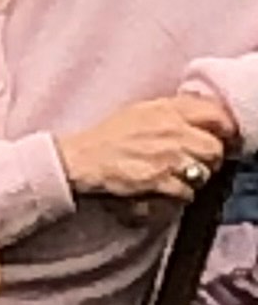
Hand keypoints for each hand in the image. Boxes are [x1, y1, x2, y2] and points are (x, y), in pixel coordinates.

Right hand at [56, 91, 234, 201]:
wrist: (81, 159)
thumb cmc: (107, 137)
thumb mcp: (141, 110)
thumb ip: (173, 110)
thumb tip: (204, 115)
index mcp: (167, 109)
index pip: (215, 114)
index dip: (224, 129)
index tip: (221, 138)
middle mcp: (171, 130)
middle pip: (214, 148)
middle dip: (209, 160)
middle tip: (197, 163)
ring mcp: (167, 156)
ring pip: (204, 172)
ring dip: (194, 179)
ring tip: (178, 177)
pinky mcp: (160, 180)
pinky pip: (187, 192)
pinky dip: (179, 194)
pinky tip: (166, 189)